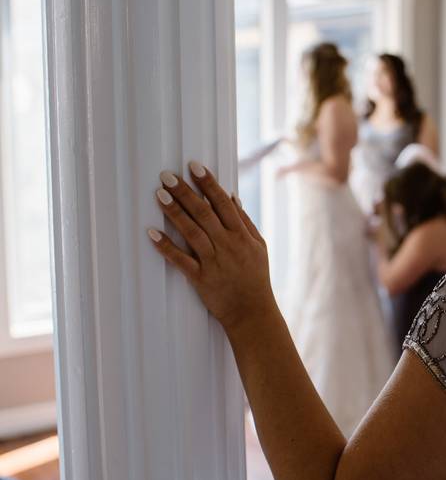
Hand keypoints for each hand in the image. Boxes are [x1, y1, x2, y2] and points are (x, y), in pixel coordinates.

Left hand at [148, 161, 277, 330]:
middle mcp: (228, 246)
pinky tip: (152, 233)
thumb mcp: (259, 247)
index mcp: (242, 236)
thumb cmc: (256, 278)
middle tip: (167, 175)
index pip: (224, 203)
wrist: (252, 312)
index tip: (194, 166)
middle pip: (204, 213)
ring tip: (160, 194)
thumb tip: (232, 197)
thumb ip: (245, 222)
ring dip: (175, 212)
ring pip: (191, 232)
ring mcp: (214, 262)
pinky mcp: (200, 279)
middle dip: (185, 192)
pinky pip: (180, 260)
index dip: (209, 184)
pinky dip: (166, 247)